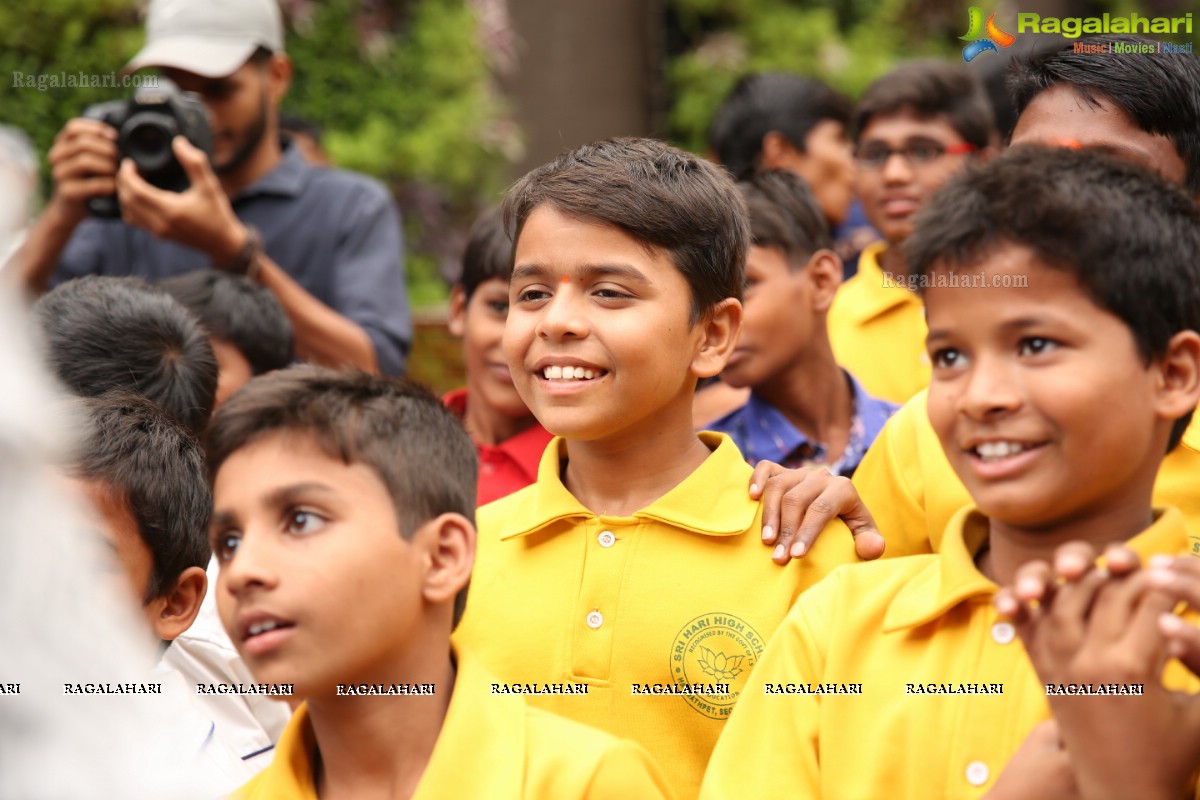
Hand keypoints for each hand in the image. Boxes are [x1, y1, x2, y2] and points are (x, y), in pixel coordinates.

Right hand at [47, 118, 118, 218]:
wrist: (72, 209)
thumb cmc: (88, 181)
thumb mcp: (91, 160)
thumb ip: (98, 146)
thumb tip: (122, 138)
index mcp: (62, 144)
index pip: (73, 127)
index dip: (96, 128)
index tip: (115, 136)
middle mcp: (56, 156)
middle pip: (83, 143)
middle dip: (108, 150)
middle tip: (121, 159)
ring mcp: (59, 174)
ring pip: (85, 161)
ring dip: (108, 166)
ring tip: (118, 173)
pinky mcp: (67, 192)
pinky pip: (92, 184)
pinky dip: (109, 184)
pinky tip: (115, 187)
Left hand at [116, 136, 245, 264]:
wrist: (223, 243)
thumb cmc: (218, 214)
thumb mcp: (210, 186)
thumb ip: (195, 163)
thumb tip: (179, 142)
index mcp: (170, 209)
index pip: (135, 191)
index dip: (127, 174)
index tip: (130, 162)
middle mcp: (160, 222)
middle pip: (126, 200)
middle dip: (123, 182)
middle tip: (131, 169)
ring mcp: (157, 231)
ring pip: (127, 211)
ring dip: (125, 194)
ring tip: (136, 182)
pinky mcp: (158, 235)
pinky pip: (134, 220)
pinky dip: (131, 206)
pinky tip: (142, 196)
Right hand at [749, 460, 884, 564]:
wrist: (838, 510)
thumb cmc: (850, 529)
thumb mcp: (864, 536)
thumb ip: (871, 543)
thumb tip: (873, 547)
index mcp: (843, 488)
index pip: (822, 508)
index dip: (807, 532)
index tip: (795, 556)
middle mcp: (820, 476)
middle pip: (796, 499)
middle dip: (786, 530)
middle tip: (779, 558)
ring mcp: (799, 472)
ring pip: (778, 486)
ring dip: (769, 515)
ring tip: (766, 541)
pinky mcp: (782, 470)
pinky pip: (766, 468)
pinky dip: (757, 479)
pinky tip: (752, 498)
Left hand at [996, 542, 1199, 799]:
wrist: (1120, 790)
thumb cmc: (1173, 753)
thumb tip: (1186, 616)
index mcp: (1132, 666)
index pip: (1154, 599)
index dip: (1173, 581)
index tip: (1182, 573)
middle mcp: (1088, 660)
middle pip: (1108, 591)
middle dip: (1133, 573)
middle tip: (1151, 568)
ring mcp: (1058, 663)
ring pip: (1065, 597)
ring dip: (1088, 580)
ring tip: (1113, 576)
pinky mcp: (1041, 672)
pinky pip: (1030, 622)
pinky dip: (1039, 600)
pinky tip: (1061, 589)